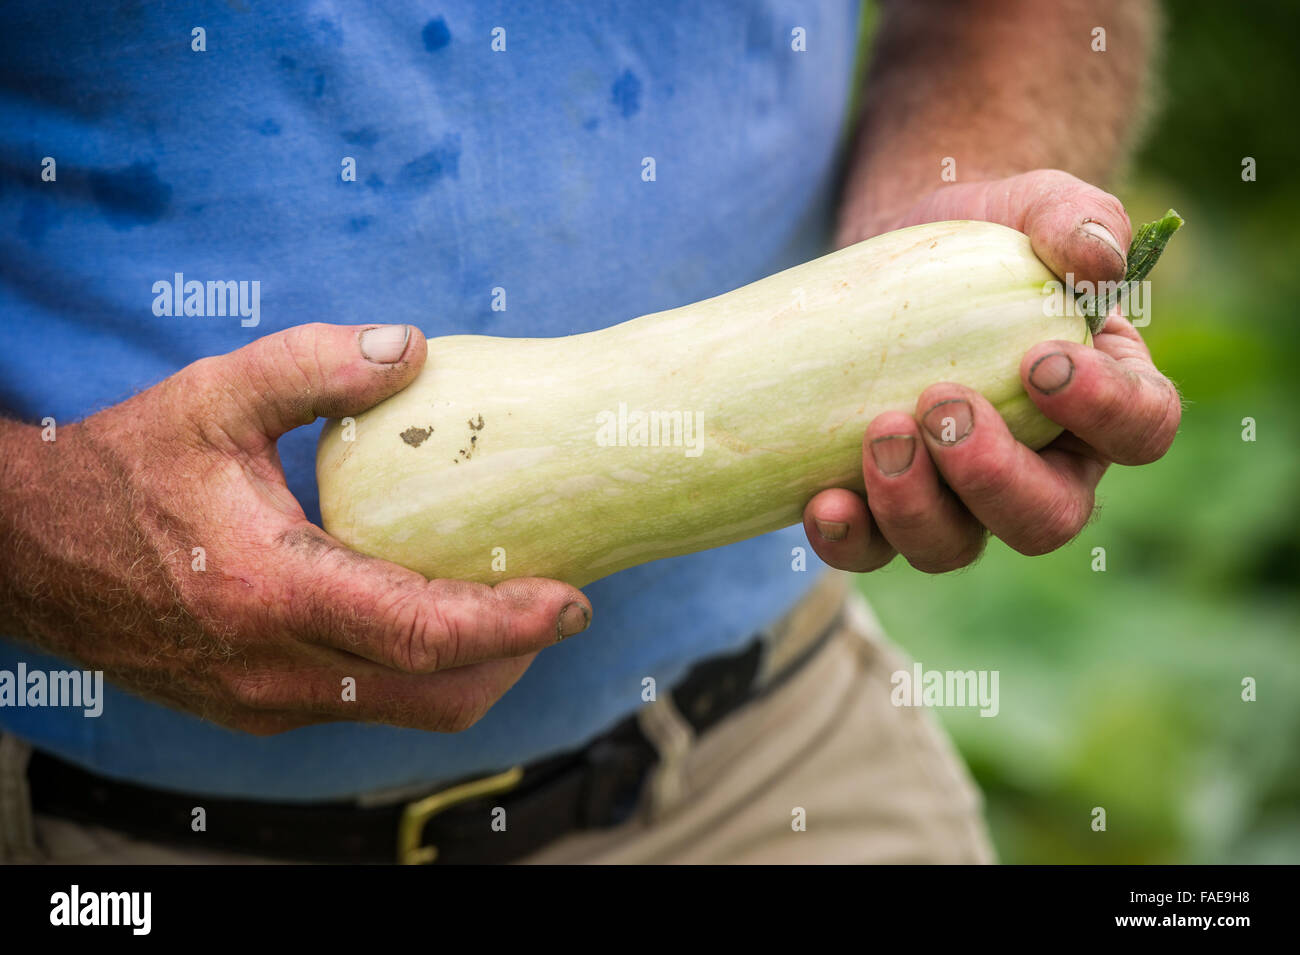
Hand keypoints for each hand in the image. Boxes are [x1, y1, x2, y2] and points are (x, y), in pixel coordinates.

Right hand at [0, 324, 591, 733]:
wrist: (30, 553)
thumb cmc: (124, 469)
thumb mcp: (213, 397)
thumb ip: (313, 366)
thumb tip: (412, 346)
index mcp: (269, 592)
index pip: (422, 634)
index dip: (513, 624)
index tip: (576, 601)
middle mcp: (272, 670)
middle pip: (435, 696)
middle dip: (513, 656)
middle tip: (555, 601)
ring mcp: (262, 704)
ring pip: (405, 712)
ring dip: (470, 670)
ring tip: (505, 607)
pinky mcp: (256, 711)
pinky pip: (365, 706)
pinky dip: (416, 674)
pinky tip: (427, 615)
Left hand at [805, 170, 1181, 571]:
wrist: (888, 255)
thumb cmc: (979, 236)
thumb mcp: (1030, 206)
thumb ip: (1075, 219)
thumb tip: (1098, 261)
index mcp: (1101, 401)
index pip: (1139, 429)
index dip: (1103, 411)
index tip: (1040, 362)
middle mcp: (1039, 468)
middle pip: (1046, 518)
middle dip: (993, 476)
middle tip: (941, 406)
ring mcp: (958, 499)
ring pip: (955, 547)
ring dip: (915, 507)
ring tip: (879, 433)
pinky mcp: (885, 505)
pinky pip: (873, 550)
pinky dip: (849, 537)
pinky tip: (824, 502)